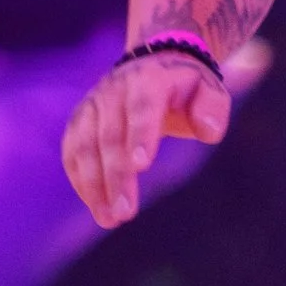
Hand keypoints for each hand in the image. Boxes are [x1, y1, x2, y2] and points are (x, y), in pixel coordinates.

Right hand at [63, 48, 231, 227]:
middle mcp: (114, 89)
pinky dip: (81, 179)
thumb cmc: (186, 88)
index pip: (142, 106)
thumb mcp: (208, 89)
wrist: (153, 65)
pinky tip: (95, 206)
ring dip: (93, 184)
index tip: (142, 167)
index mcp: (148, 79)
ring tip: (109, 219)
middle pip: (110, 135)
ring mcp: (92, 105)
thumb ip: (213, 107)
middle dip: (116, 176)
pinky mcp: (80, 121)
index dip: (140, 135)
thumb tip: (208, 132)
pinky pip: (72, 151)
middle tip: (125, 213)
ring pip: (84, 145)